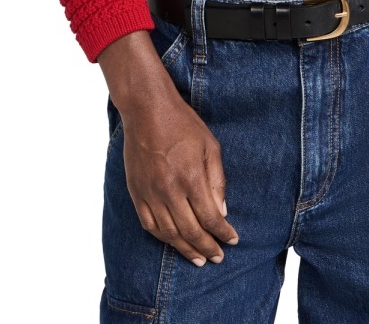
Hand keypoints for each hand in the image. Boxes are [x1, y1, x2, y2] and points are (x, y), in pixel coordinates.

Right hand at [120, 89, 239, 266]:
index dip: (223, 233)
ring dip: (185, 249)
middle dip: (207, 248)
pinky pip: (148, 224)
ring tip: (199, 259)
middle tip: (218, 257)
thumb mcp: (210, 146)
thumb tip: (222, 212)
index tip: (232, 240)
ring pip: (169, 233)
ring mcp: (150, 193)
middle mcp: (170, 190)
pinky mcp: (136, 192)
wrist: (147, 110)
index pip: (210, 218)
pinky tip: (172, 242)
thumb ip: (217, 181)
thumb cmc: (183, 124)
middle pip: (191, 231)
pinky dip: (162, 238)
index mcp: (192, 177)